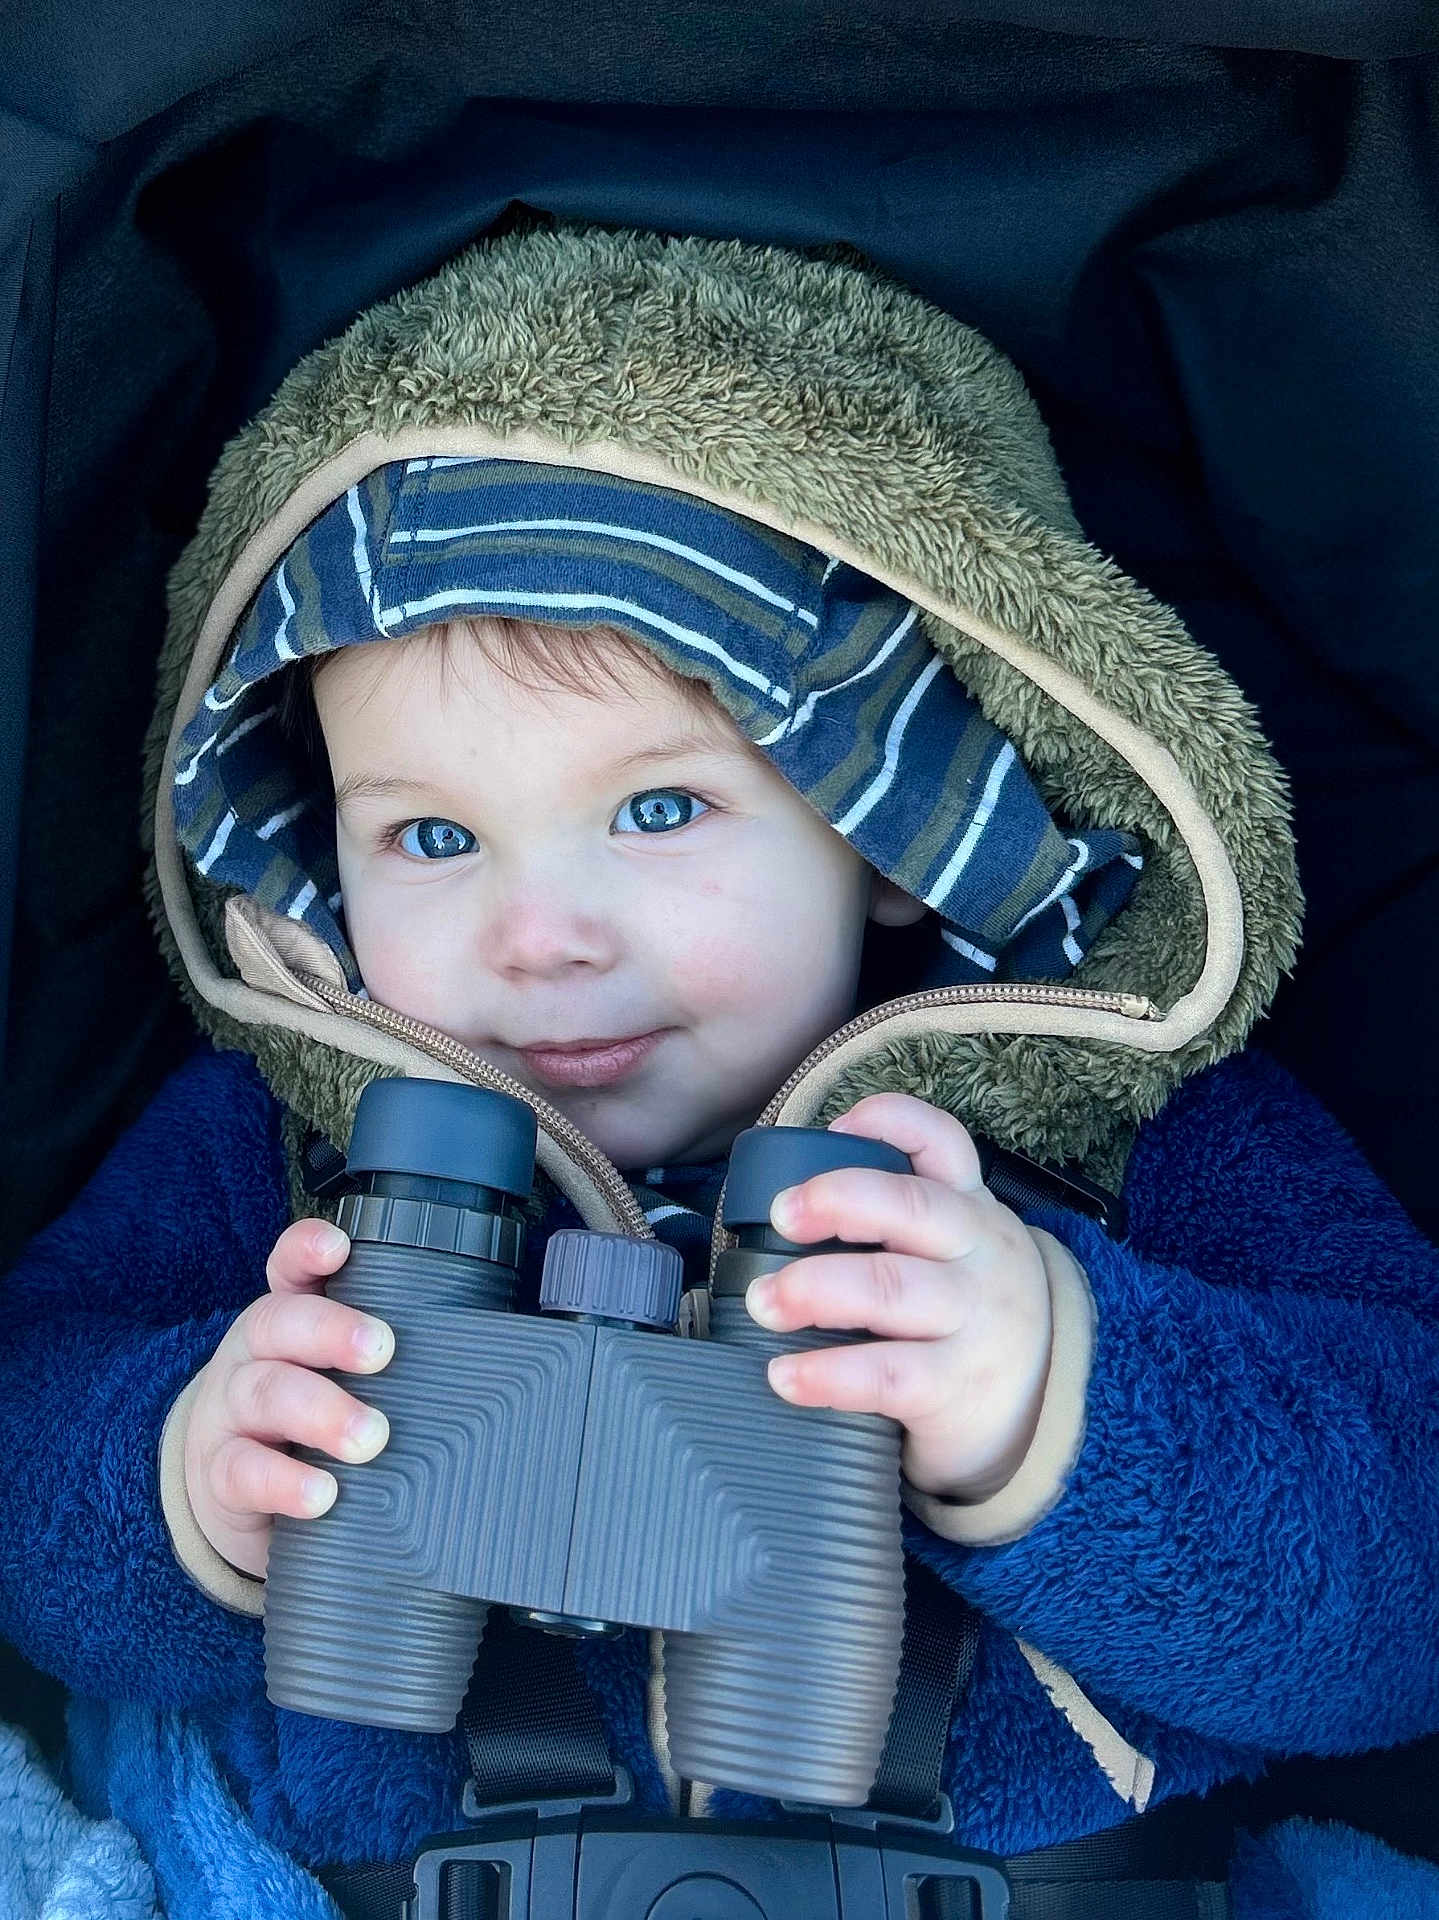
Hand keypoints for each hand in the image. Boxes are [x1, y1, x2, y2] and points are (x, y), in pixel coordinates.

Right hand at [184, 1219, 394, 1577]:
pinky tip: (321, 1495)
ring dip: (320, 1412)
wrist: (227, 1482)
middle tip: (381, 1350)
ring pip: (264, 1394)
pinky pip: (244, 1471)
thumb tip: (486, 1359)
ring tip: (368, 1438)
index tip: (339, 1248)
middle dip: (331, 1331)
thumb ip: (390, 1358)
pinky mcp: (221, 1472)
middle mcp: (254, 1352)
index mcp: (289, 1318)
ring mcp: (230, 1411)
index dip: (307, 1250)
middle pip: (279, 1323)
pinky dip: (285, 1482)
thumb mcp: (337, 1373)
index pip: (291, 1269)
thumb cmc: (305, 1415)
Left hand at [745, 1093, 1051, 1501]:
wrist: (1041, 1412)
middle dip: (835, 1200)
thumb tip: (788, 1208)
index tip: (835, 1127)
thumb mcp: (959, 1253)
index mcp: (970, 1209)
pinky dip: (828, 1374)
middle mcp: (979, 1254)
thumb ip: (898, 1220)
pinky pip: (887, 1374)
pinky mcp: (958, 1385)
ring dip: (813, 1288)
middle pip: (910, 1207)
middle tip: (780, 1215)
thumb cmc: (970, 1319)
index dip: (891, 1121)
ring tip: (763, 1302)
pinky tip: (785, 1377)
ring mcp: (973, 1320)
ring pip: (891, 1288)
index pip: (944, 1143)